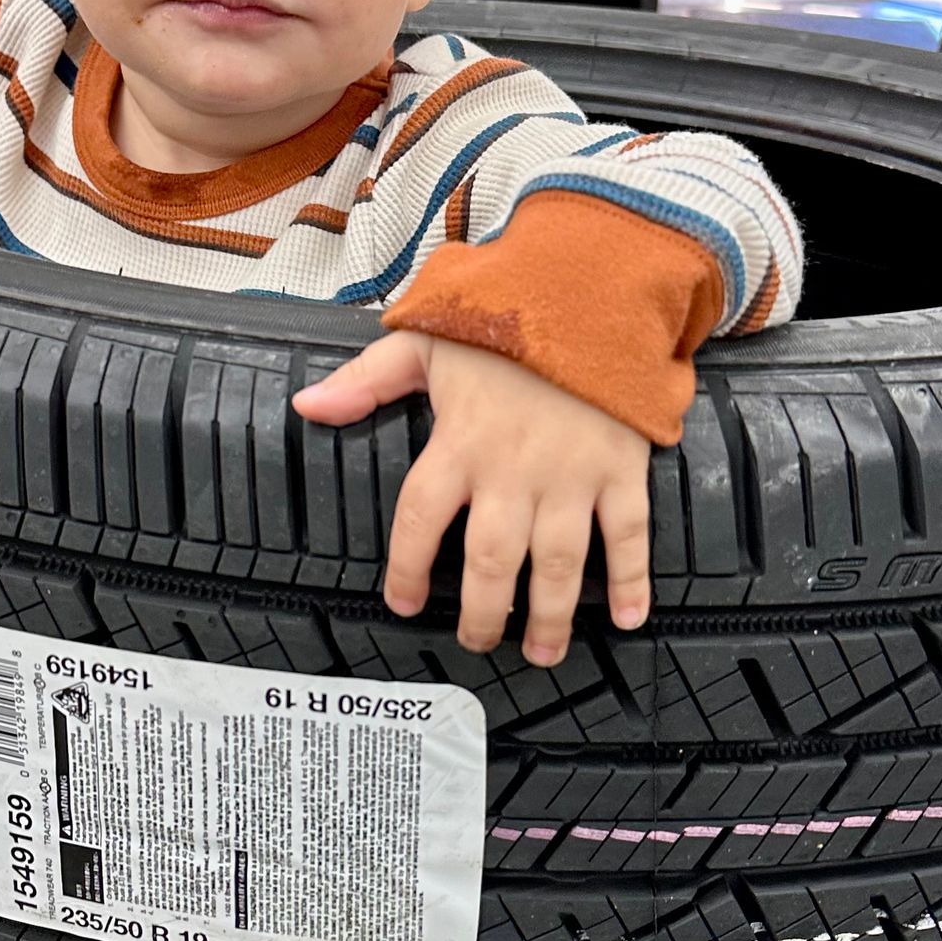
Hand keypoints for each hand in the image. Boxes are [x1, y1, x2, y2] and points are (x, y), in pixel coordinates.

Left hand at [294, 334, 651, 664]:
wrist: (589, 286)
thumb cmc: (506, 315)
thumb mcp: (424, 339)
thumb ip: (366, 381)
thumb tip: (307, 405)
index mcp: (460, 442)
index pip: (422, 519)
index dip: (409, 569)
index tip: (404, 603)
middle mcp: (514, 470)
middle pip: (491, 561)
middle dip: (484, 614)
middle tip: (478, 641)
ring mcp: (572, 474)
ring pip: (559, 563)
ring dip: (551, 616)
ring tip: (543, 654)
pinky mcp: (621, 468)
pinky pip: (629, 535)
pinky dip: (634, 580)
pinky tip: (630, 618)